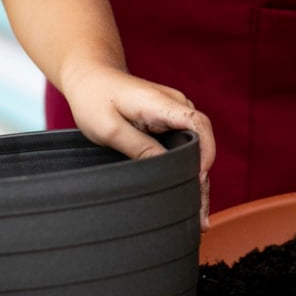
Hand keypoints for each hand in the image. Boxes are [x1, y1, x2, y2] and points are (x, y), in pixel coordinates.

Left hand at [56, 58, 216, 226]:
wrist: (90, 77)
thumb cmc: (95, 99)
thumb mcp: (109, 127)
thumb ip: (139, 147)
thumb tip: (166, 170)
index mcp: (162, 103)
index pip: (198, 125)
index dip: (204, 153)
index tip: (198, 181)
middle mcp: (176, 105)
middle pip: (202, 142)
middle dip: (203, 179)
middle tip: (200, 217)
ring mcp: (175, 113)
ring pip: (196, 148)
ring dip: (197, 179)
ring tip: (198, 217)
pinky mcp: (170, 122)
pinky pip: (185, 146)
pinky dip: (187, 170)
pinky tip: (188, 196)